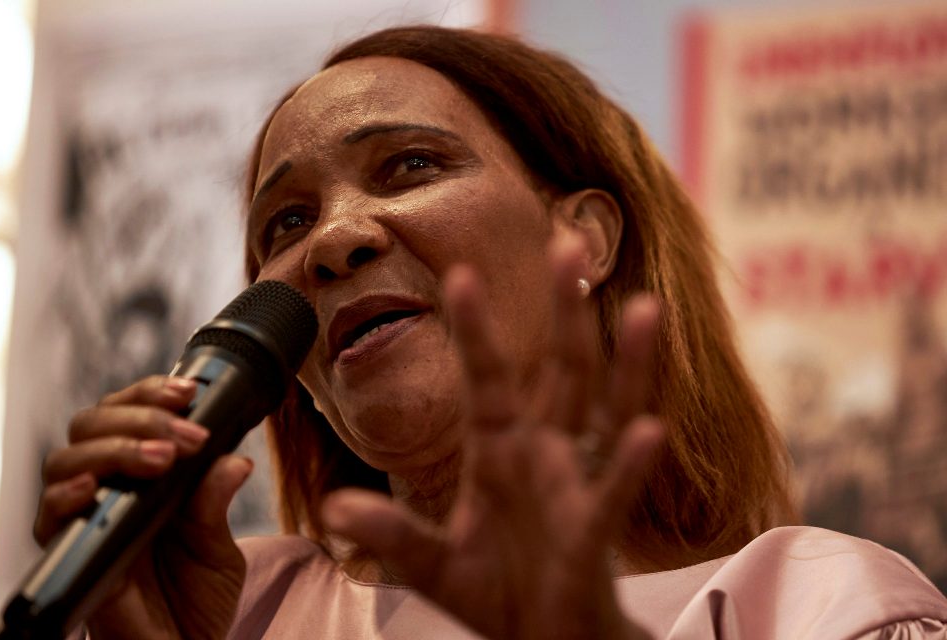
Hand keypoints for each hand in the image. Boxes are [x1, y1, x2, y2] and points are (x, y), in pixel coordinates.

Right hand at [34, 376, 250, 639]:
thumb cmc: (194, 598)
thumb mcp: (216, 544)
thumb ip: (215, 500)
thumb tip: (234, 459)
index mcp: (142, 474)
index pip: (128, 412)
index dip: (152, 393)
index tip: (190, 392)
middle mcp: (106, 489)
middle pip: (92, 425)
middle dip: (140, 416)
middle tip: (186, 436)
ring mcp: (84, 519)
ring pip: (67, 459)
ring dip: (115, 448)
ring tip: (162, 458)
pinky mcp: (70, 554)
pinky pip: (48, 517)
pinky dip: (66, 496)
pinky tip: (94, 488)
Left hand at [321, 236, 663, 639]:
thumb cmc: (496, 594)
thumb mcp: (432, 565)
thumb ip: (393, 535)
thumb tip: (335, 511)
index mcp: (499, 452)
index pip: (488, 377)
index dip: (475, 329)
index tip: (459, 273)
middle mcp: (543, 454)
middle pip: (560, 370)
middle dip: (565, 310)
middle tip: (569, 242)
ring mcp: (574, 486)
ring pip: (604, 410)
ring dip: (625, 361)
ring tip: (645, 308)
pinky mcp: (593, 531)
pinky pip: (612, 492)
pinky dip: (626, 464)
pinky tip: (648, 431)